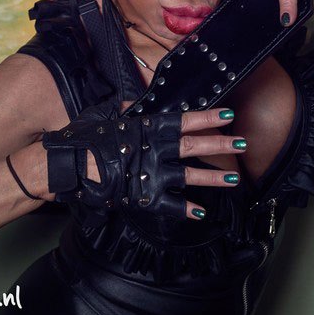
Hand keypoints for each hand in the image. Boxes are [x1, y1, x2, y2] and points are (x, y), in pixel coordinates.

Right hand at [42, 102, 244, 220]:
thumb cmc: (86, 137)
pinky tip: (202, 212)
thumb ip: (125, 109)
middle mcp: (156, 149)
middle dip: (221, 144)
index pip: (184, 120)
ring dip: (213, 177)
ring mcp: (152, 174)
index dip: (207, 117)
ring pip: (190, 176)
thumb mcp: (106, 114)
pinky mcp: (144, 196)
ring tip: (234, 179)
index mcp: (148, 127)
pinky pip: (170, 205)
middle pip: (195, 146)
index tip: (226, 114)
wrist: (71, 165)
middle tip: (242, 142)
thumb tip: (134, 102)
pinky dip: (186, 209)